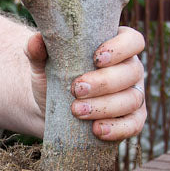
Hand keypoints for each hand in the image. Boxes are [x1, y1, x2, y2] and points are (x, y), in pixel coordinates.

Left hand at [25, 26, 145, 140]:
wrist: (50, 110)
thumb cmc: (53, 78)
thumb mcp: (43, 63)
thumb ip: (38, 50)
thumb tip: (35, 40)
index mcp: (116, 48)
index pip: (132, 40)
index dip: (120, 48)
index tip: (96, 58)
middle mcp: (130, 69)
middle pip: (131, 72)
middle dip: (104, 82)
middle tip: (76, 90)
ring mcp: (133, 95)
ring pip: (132, 99)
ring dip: (105, 106)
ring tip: (77, 111)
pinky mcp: (132, 120)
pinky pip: (133, 125)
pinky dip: (117, 128)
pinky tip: (97, 130)